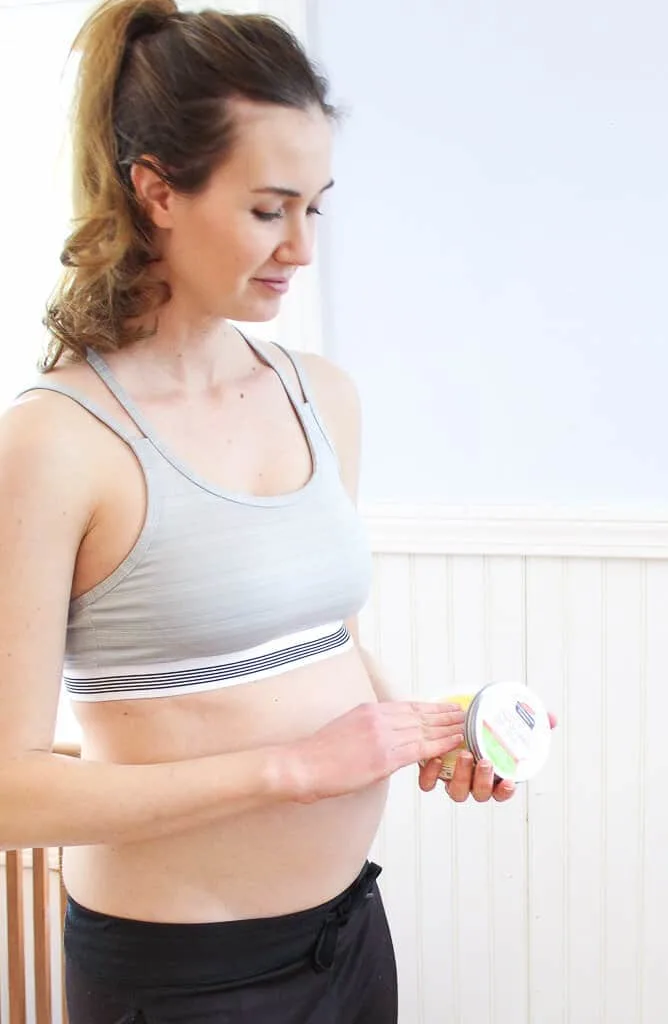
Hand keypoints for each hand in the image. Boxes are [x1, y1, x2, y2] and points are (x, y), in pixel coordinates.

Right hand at [287, 701, 465, 802]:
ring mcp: (382, 737)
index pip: (406, 706)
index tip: (444, 706)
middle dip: (443, 714)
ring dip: (447, 728)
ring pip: (423, 730)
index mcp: (368, 710)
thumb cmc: (319, 755)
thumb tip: (387, 737)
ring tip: (465, 726)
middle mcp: (378, 718)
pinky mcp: (384, 757)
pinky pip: (419, 749)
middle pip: (419, 715)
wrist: (303, 766)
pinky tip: (453, 743)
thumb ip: (369, 729)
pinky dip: (440, 744)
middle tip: (463, 712)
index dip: (429, 707)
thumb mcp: (346, 729)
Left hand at [419, 711, 557, 802]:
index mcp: (493, 774)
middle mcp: (474, 781)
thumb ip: (531, 721)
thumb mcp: (508, 720)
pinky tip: (437, 758)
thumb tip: (552, 719)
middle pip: (480, 794)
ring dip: (462, 777)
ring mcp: (453, 778)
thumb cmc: (484, 722)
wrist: (451, 715)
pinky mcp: (432, 771)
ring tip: (464, 754)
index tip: (509, 781)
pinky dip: (432, 775)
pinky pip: (429, 783)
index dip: (505, 792)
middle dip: (483, 781)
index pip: (501, 792)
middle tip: (485, 761)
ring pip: (457, 792)